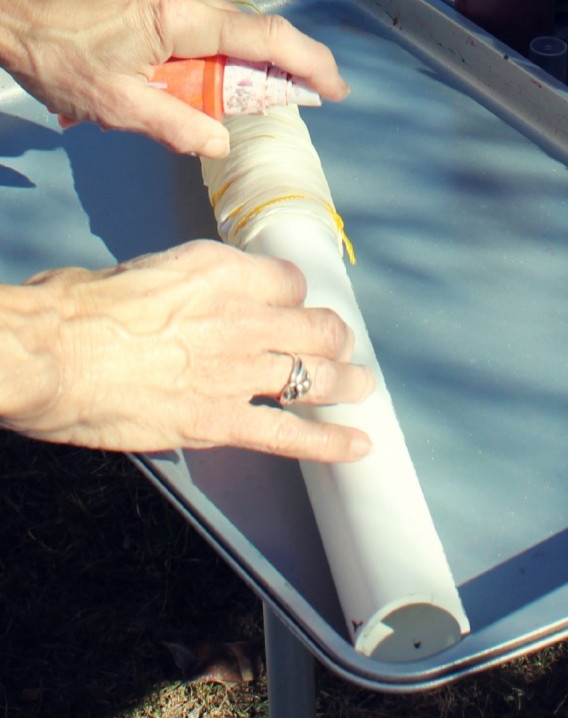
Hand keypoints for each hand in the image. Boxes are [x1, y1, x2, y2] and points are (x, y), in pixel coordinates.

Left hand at [0, 0, 347, 157]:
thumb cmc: (50, 48)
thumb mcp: (112, 102)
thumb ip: (174, 125)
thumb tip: (220, 143)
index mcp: (182, 15)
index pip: (267, 38)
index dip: (309, 64)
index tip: (336, 88)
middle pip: (254, 32)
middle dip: (280, 70)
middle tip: (289, 105)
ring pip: (229, 28)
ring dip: (242, 64)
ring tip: (229, 101)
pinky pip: (204, 23)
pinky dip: (216, 53)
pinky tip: (197, 79)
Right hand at [0, 241, 372, 460]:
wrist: (54, 355)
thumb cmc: (77, 309)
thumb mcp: (137, 273)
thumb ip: (176, 290)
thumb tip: (175, 305)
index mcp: (221, 271)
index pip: (286, 280)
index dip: (292, 296)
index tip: (290, 306)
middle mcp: (242, 316)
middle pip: (314, 325)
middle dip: (333, 336)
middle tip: (340, 345)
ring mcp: (238, 371)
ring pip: (315, 376)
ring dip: (345, 382)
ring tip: (362, 386)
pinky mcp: (221, 421)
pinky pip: (290, 434)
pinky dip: (329, 443)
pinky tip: (358, 445)